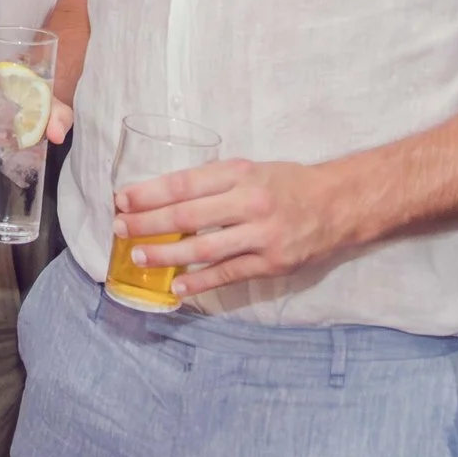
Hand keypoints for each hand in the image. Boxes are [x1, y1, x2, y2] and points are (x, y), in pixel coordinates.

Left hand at [114, 157, 354, 299]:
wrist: (338, 205)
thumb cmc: (287, 184)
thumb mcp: (250, 169)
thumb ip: (213, 181)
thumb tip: (163, 196)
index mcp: (240, 173)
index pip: (183, 184)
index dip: (148, 193)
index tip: (121, 200)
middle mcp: (249, 202)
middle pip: (187, 216)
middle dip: (147, 224)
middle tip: (119, 228)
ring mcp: (262, 235)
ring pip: (203, 249)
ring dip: (166, 256)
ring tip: (139, 257)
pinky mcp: (272, 263)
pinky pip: (228, 274)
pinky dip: (199, 282)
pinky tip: (177, 287)